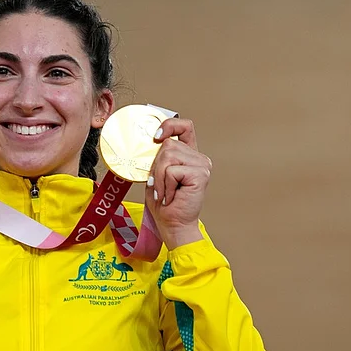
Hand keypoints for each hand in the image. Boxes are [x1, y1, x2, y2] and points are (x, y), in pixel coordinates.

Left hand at [144, 117, 211, 248]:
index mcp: (188, 155)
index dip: (170, 125)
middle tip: (159, 186)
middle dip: (156, 167)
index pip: (184, 127)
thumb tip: (148, 143)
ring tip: (165, 193)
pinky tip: (171, 196)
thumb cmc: (163, 203)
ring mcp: (202, 165)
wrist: (173, 225)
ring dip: (159, 178)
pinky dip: (165, 185)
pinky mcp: (200, 174)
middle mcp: (198, 158)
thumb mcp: (155, 175)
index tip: (156, 137)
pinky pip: (171, 171)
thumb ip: (156, 158)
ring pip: (168, 156)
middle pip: (168, 144)